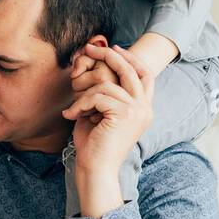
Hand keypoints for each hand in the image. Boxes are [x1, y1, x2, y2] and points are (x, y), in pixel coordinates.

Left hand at [63, 42, 154, 178]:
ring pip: (108, 85)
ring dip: (85, 94)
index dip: (131, 59)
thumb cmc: (94, 145)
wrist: (95, 169)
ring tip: (74, 109)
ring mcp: (138, 111)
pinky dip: (81, 104)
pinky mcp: (125, 114)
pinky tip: (72, 116)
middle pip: (131, 70)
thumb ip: (105, 95)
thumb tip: (98, 70)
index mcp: (144, 109)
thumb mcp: (101, 114)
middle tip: (90, 49)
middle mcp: (145, 109)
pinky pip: (98, 96)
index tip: (113, 49)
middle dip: (109, 56)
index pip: (146, 75)